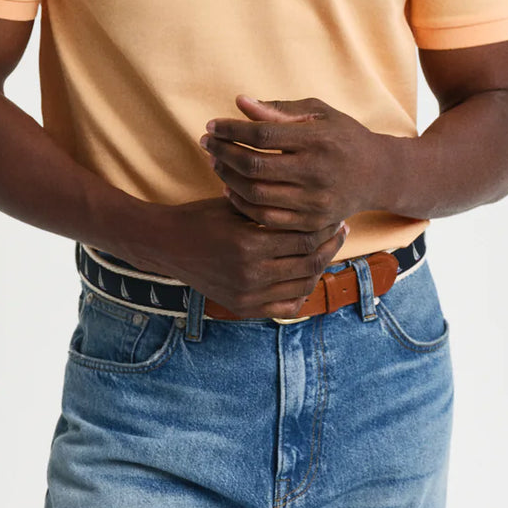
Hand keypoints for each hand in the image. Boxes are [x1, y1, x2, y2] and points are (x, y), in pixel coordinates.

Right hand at [139, 196, 348, 317]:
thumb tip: (312, 200)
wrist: (166, 244)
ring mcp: (247, 295)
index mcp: (250, 244)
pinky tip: (306, 276)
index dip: (325, 228)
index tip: (336, 216)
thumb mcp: (236, 204)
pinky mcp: (242, 308)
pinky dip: (301, 293)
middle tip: (341, 232)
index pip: (305, 238)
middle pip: (309, 263)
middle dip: (330, 247)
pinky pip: (285, 308)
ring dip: (319, 269)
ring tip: (326, 251)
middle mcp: (251, 274)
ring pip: (302, 286)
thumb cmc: (203, 217)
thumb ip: (271, 206)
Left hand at [201, 95, 393, 232]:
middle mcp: (317, 172)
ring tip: (216, 163)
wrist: (377, 174)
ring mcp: (315, 202)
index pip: (262, 136)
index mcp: (318, 140)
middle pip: (255, 166)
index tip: (212, 125)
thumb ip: (279, 110)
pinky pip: (267, 218)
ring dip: (228, 178)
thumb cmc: (342, 136)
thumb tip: (239, 103)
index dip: (231, 130)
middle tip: (206, 143)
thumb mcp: (318, 113)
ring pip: (256, 195)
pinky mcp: (313, 223)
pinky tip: (231, 189)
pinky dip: (243, 204)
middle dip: (223, 153)